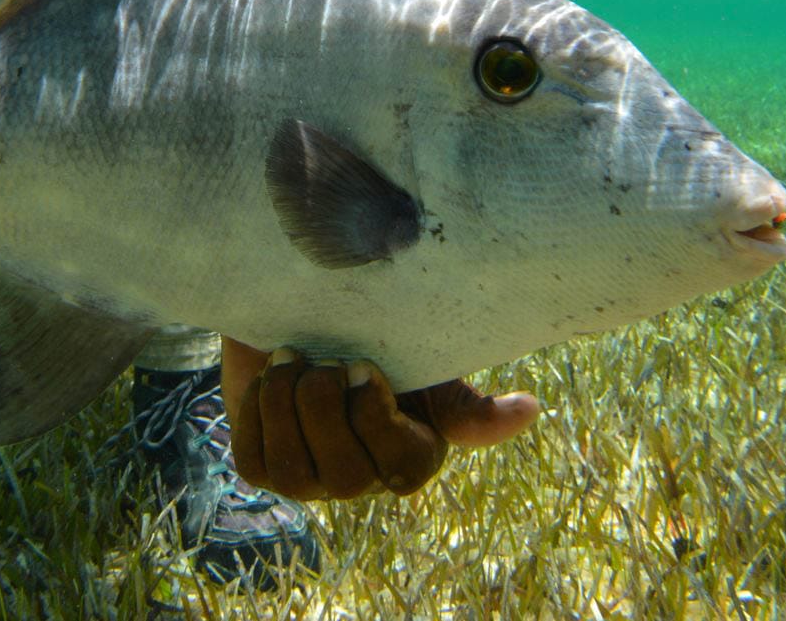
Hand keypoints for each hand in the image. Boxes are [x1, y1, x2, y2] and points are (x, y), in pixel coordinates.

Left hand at [222, 338, 539, 499]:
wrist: (301, 305)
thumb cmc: (371, 329)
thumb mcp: (419, 353)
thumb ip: (458, 393)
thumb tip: (528, 411)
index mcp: (414, 453)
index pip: (403, 465)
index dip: (376, 419)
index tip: (366, 366)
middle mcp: (364, 478)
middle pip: (347, 476)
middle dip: (328, 408)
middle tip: (327, 360)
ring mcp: (311, 480)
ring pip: (297, 473)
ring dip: (288, 407)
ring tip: (291, 359)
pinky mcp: (264, 467)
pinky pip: (257, 460)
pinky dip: (259, 411)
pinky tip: (269, 375)